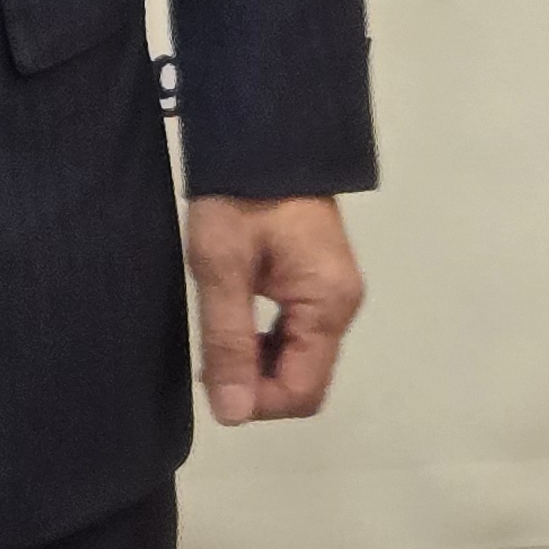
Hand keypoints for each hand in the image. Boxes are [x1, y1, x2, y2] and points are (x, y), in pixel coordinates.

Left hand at [183, 193, 363, 424]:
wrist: (260, 133)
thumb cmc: (238, 196)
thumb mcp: (221, 266)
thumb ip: (228, 339)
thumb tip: (232, 415)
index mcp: (327, 304)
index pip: (303, 391)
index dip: (258, 401)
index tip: (212, 383)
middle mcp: (340, 305)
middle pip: (304, 378)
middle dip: (257, 383)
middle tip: (208, 360)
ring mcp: (331, 290)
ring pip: (299, 355)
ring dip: (258, 361)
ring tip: (215, 340)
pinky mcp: (316, 277)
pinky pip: (296, 329)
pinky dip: (264, 338)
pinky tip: (232, 321)